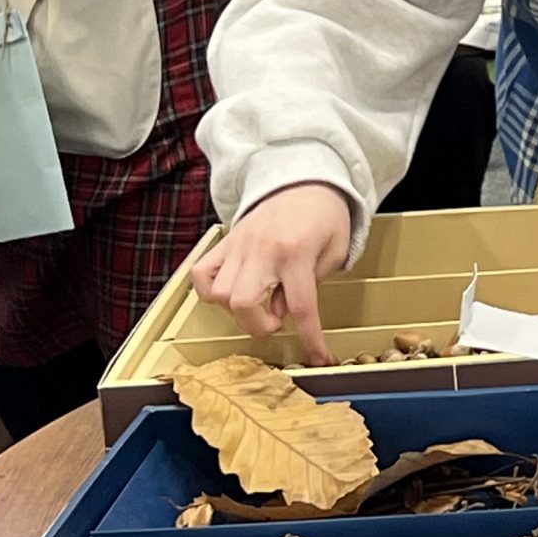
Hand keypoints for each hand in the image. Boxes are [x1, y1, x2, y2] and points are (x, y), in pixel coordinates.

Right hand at [190, 184, 353, 365]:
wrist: (304, 178)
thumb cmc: (326, 215)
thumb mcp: (336, 249)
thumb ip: (314, 282)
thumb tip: (282, 310)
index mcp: (296, 253)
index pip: (301, 307)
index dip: (310, 339)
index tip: (318, 358)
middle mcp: (261, 251)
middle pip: (242, 303)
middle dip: (260, 325)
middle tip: (277, 319)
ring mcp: (238, 246)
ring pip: (218, 293)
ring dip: (238, 310)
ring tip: (259, 301)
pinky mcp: (224, 242)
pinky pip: (201, 274)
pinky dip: (210, 290)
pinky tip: (232, 290)